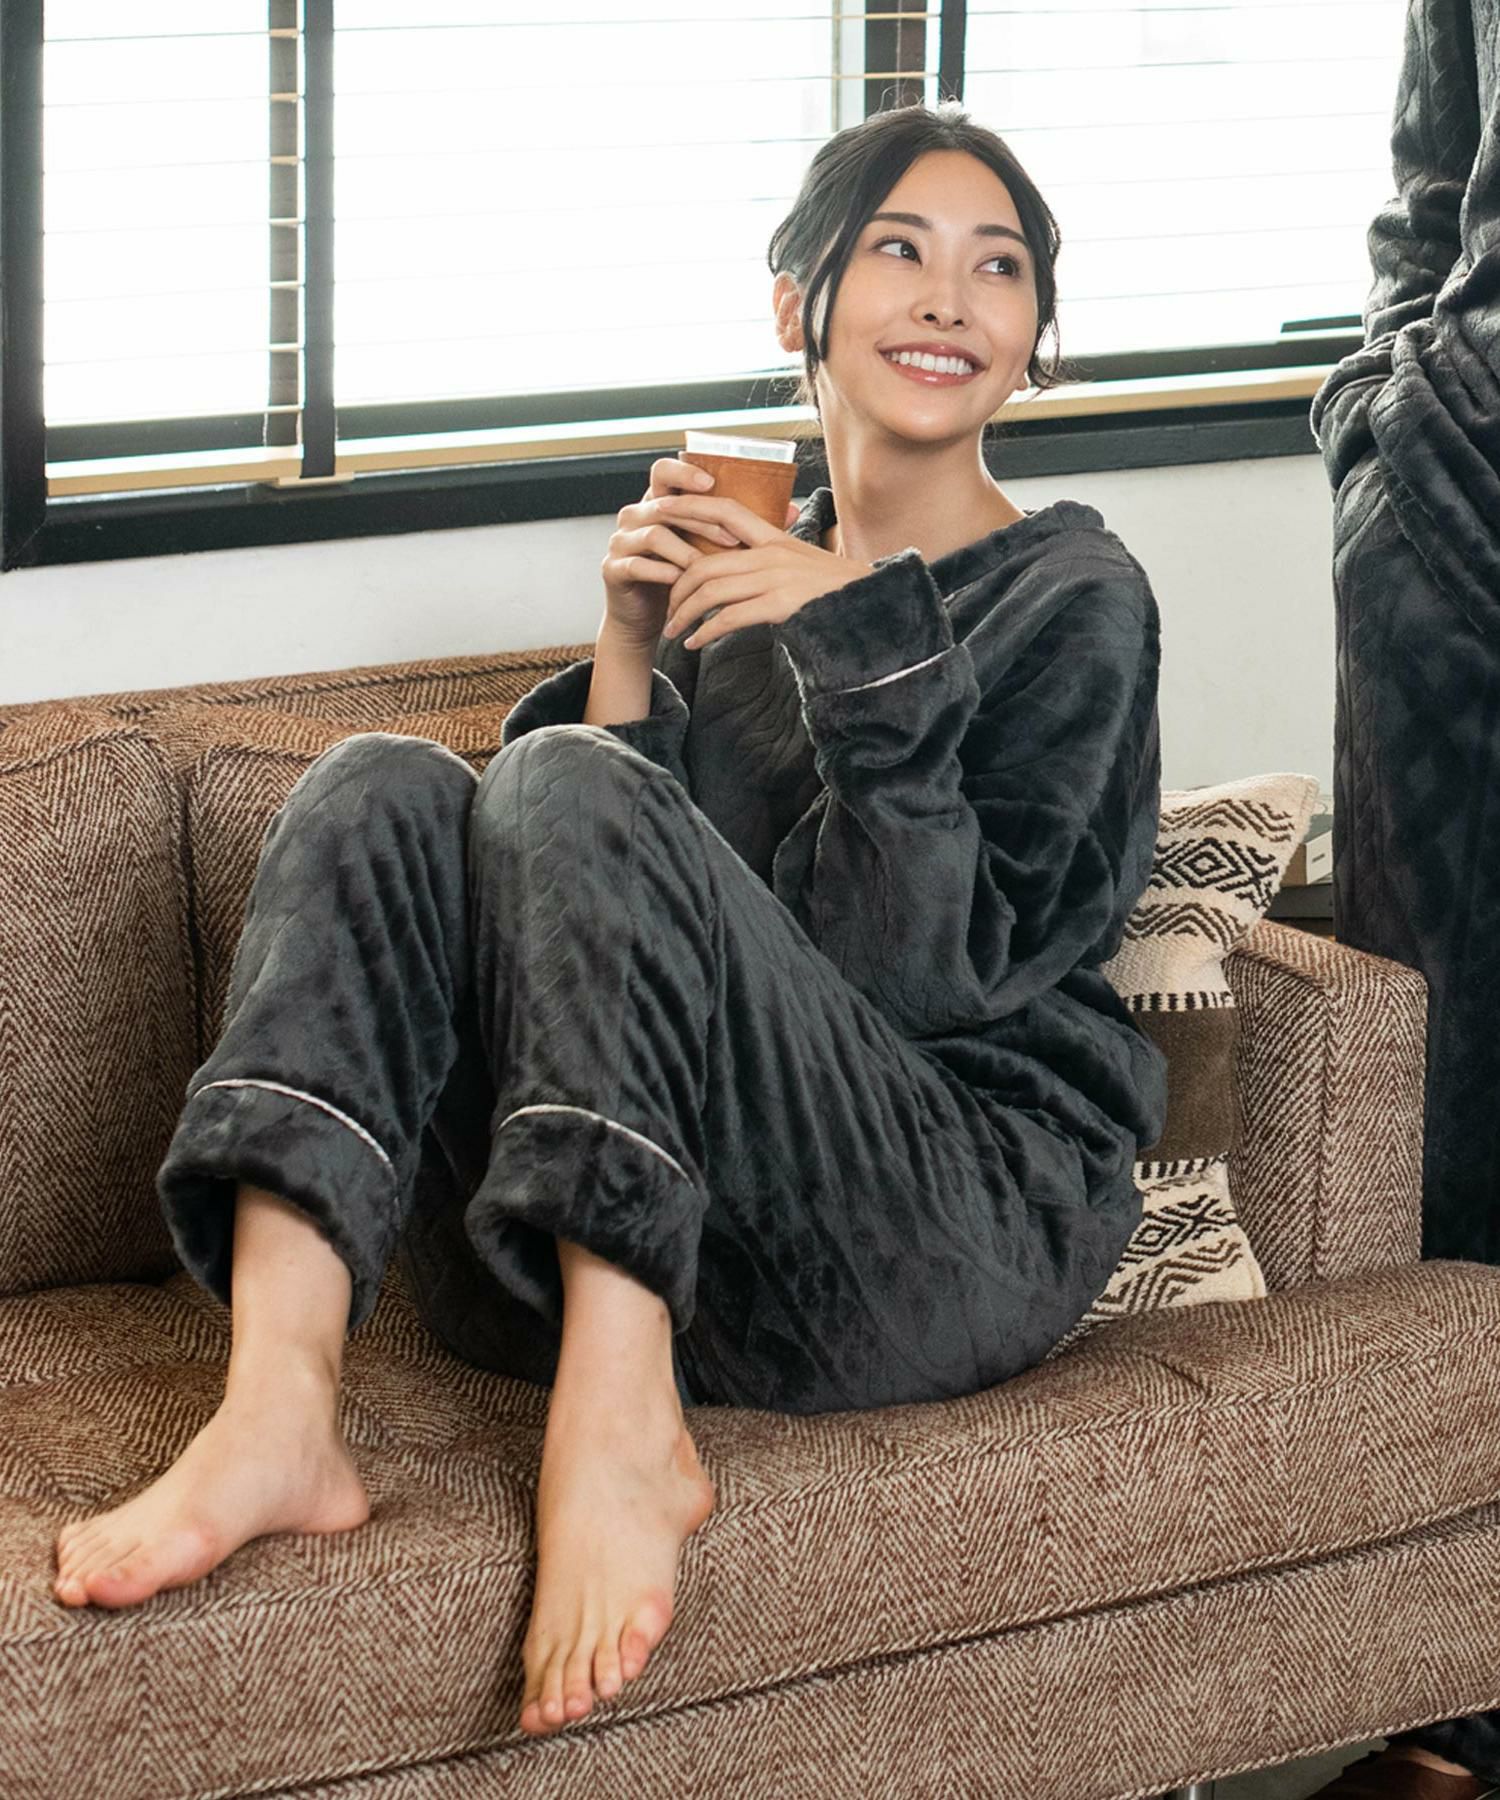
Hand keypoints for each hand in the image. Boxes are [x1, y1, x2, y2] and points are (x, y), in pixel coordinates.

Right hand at [601, 458, 801, 649]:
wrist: (649, 618)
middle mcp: (636, 515)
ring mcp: (622, 540)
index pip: (665, 472)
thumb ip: (743, 526)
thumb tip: (792, 511)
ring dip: (686, 551)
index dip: (685, 473)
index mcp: (659, 503)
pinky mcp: (614, 568)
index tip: (712, 481)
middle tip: (731, 538)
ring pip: (654, 534)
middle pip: (664, 503)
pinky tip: (681, 582)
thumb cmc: (683, 577)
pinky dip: (663, 573)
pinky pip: (638, 564)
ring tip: (710, 568)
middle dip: (699, 518)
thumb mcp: (712, 548)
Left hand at [657, 495, 875, 649]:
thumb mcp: (802, 564)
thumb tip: (740, 567)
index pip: (725, 509)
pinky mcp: (782, 605)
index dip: (689, 506)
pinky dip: (706, 633)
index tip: (660, 510)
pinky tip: (695, 644)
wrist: (874, 605)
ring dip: (685, 614)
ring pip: (712, 591)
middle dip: (677, 587)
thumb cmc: (836, 591)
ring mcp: (777, 578)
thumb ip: (771, 560)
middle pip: (706, 562)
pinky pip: (730, 618)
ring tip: (674, 631)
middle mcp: (772, 553)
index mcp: (776, 538)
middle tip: (667, 609)